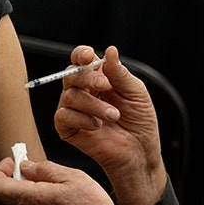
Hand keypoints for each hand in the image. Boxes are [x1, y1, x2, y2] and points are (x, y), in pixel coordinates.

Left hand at [0, 157, 130, 204]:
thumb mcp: (73, 178)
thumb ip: (45, 169)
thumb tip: (26, 166)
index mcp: (29, 200)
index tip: (13, 161)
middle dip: (0, 179)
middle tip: (18, 168)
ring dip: (10, 190)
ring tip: (33, 178)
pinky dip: (20, 200)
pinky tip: (42, 192)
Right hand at [55, 45, 166, 204]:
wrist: (139, 153)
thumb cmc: (140, 124)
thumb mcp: (136, 93)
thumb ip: (120, 73)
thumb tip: (110, 51)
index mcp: (99, 79)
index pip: (82, 59)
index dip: (82, 55)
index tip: (89, 57)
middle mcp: (84, 92)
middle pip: (71, 74)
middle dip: (87, 78)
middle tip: (106, 86)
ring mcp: (75, 110)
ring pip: (69, 95)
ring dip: (92, 104)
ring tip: (113, 115)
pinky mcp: (68, 128)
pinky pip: (63, 116)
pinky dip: (81, 119)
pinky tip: (96, 125)